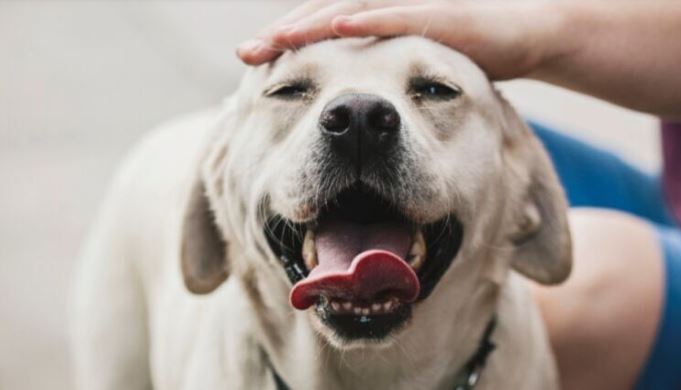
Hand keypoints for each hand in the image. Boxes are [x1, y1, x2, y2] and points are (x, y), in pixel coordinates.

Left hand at [236, 0, 556, 79]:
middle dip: (284, 35)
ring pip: (351, 10)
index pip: (322, 31)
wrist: (524, 38)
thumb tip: (350, 103)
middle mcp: (387, 11)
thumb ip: (380, 80)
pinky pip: (397, 15)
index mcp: (376, 25)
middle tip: (246, 54)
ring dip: (312, 23)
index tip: (251, 63)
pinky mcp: (440, 15)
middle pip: (324, 17)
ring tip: (276, 40)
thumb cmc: (465, 56)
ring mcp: (412, 8)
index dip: (286, 44)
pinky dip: (367, 19)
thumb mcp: (414, 73)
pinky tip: (337, 25)